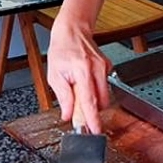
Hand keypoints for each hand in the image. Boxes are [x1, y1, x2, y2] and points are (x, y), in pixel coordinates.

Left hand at [46, 18, 111, 133]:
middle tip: (78, 109)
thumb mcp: (55, 75)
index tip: (95, 131)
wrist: (72, 32)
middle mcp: (97, 69)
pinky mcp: (108, 67)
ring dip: (92, 99)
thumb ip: (63, 97)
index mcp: (83, 71)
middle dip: (91, 110)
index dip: (93, 119)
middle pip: (100, 101)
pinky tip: (85, 80)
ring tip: (79, 88)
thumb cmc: (62, 50)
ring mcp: (105, 68)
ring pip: (104, 96)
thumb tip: (68, 114)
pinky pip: (104, 86)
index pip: (89, 101)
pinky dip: (95, 89)